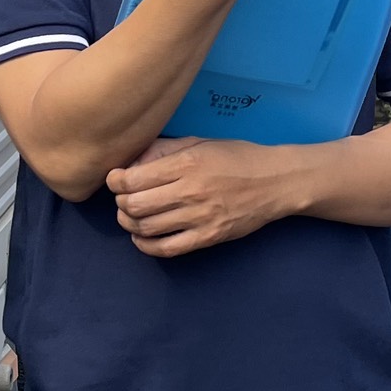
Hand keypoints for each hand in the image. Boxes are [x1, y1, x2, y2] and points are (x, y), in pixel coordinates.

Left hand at [108, 135, 300, 256]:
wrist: (275, 182)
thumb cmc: (236, 157)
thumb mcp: (200, 142)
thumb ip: (164, 150)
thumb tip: (131, 162)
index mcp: (187, 162)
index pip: (134, 179)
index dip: (116, 182)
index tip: (115, 180)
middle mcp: (191, 191)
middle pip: (135, 205)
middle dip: (121, 203)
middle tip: (123, 199)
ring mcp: (200, 217)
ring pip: (147, 228)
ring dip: (129, 223)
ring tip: (130, 216)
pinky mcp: (208, 237)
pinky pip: (167, 248)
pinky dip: (146, 245)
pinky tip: (142, 237)